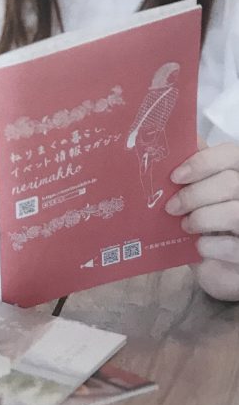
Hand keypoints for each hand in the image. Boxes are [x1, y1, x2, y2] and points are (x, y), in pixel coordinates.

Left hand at [165, 141, 238, 300]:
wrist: (223, 267)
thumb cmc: (213, 224)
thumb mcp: (203, 195)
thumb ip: (197, 169)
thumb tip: (182, 138)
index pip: (232, 155)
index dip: (204, 162)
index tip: (176, 176)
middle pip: (229, 183)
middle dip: (194, 195)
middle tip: (171, 206)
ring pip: (233, 212)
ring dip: (200, 219)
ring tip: (186, 225)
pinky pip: (231, 246)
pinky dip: (207, 246)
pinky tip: (199, 246)